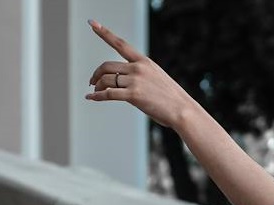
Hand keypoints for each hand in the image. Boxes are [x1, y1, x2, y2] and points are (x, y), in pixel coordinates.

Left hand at [84, 20, 198, 129]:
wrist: (183, 111)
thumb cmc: (172, 99)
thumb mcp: (157, 79)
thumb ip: (140, 76)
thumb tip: (123, 83)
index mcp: (144, 62)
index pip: (120, 44)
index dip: (104, 33)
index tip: (92, 24)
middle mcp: (138, 68)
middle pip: (107, 66)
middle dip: (96, 74)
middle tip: (92, 81)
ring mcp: (135, 81)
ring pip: (106, 80)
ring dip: (97, 86)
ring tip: (95, 92)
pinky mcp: (133, 95)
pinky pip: (108, 94)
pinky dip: (97, 96)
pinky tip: (91, 98)